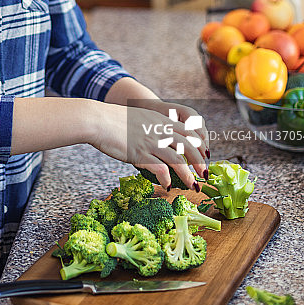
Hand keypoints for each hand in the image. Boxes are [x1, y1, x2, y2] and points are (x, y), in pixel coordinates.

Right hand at [88, 101, 206, 190]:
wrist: (99, 120)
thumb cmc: (115, 121)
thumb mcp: (140, 118)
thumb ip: (152, 126)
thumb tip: (159, 138)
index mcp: (161, 120)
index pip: (188, 132)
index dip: (199, 145)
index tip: (204, 156)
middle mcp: (159, 130)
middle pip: (188, 146)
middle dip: (199, 162)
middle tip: (204, 175)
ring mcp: (150, 142)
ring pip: (178, 160)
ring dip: (188, 175)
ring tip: (193, 185)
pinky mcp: (139, 154)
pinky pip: (159, 169)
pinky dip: (166, 179)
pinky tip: (167, 186)